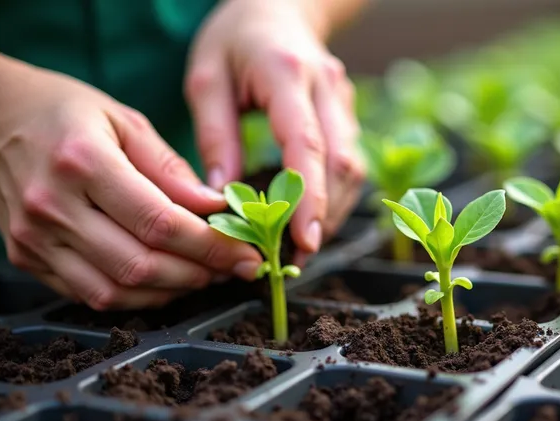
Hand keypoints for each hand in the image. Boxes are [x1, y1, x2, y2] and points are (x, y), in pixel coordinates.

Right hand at [0, 53, 262, 309]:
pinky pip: (89, 295)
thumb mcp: (126, 121)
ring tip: (204, 275)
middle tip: (233, 268)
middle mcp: (53, 206)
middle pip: (139, 265)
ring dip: (170, 292)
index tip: (246, 254)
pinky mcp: (26, 257)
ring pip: (115, 291)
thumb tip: (217, 209)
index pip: (160, 223)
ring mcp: (33, 238)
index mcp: (82, 162)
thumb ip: (172, 170)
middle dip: (199, 274)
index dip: (211, 247)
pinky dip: (135, 297)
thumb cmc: (64, 112)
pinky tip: (164, 281)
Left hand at [186, 0, 364, 261]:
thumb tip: (224, 198)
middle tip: (295, 258)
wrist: (278, 6)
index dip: (308, 198)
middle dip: (324, 216)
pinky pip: (349, 162)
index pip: (307, 144)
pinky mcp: (347, 113)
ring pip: (352, 168)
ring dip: (332, 211)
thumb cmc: (235, 39)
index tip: (303, 241)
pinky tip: (309, 217)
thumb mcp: (207, 78)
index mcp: (288, 74)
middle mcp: (327, 88)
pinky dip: (333, 195)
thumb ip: (215, 137)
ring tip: (300, 246)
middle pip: (341, 164)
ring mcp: (344, 100)